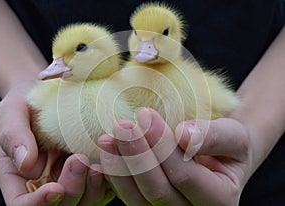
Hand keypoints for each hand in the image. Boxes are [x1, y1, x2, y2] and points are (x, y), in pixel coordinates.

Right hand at [0, 86, 114, 205]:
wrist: (54, 93)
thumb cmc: (28, 105)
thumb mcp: (11, 113)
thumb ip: (13, 136)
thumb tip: (25, 164)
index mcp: (21, 178)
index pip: (24, 204)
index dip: (39, 204)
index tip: (54, 189)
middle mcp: (48, 184)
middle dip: (72, 189)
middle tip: (79, 159)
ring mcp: (75, 179)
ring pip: (86, 201)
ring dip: (94, 188)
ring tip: (98, 164)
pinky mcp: (96, 171)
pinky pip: (107, 184)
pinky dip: (112, 177)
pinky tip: (114, 159)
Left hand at [98, 108, 252, 205]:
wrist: (220, 158)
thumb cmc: (228, 146)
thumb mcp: (234, 136)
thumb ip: (214, 136)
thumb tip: (184, 136)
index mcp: (220, 200)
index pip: (185, 176)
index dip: (162, 146)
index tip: (146, 114)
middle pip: (157, 192)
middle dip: (137, 156)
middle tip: (122, 125)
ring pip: (137, 199)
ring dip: (120, 167)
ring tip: (108, 138)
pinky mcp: (151, 205)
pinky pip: (129, 196)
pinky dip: (115, 175)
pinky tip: (107, 152)